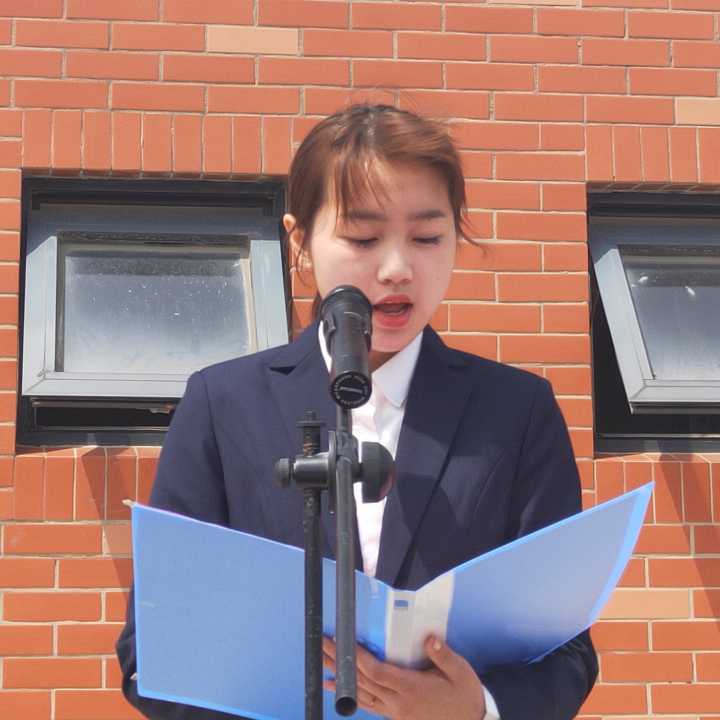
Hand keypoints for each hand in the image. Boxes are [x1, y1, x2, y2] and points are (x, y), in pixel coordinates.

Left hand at [322, 635, 485, 719]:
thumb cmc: (465, 696)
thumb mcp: (460, 672)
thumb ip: (443, 654)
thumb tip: (429, 638)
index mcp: (410, 688)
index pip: (375, 671)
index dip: (355, 657)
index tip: (341, 641)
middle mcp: (397, 702)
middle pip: (361, 681)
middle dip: (340, 662)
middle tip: (322, 645)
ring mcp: (395, 711)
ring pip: (361, 694)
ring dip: (341, 679)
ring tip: (323, 666)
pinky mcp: (396, 716)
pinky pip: (369, 705)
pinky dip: (351, 696)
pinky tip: (339, 691)